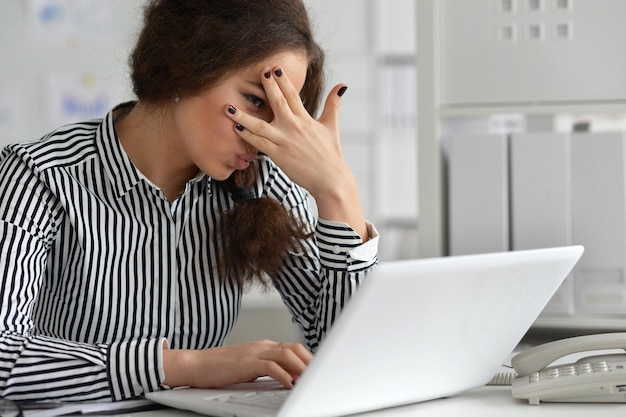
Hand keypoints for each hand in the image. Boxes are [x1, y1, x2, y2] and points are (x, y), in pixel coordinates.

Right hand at [162, 340, 311, 388]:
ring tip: (309, 382)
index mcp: (264, 346)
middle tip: (319, 377)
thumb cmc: (220, 369)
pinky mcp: (247, 362)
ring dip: (301, 369)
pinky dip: (284, 375)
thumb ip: (268, 370)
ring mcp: (255, 352)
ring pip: (287, 355)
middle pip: (295, 349)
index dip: (308, 359)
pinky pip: (271, 367)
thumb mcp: (249, 368)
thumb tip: (289, 379)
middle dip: (309, 362)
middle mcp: (262, 346)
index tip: (318, 372)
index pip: (293, 348)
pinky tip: (289, 385)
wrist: (196, 364)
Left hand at [225, 67, 368, 239]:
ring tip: (228, 107)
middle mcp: (294, 128)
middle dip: (267, 86)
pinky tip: (236, 127)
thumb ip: (333, 104)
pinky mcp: (278, 156)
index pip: (292, 95)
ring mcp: (285, 142)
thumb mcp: (331, 126)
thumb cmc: (331, 154)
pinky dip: (246, 135)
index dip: (282, 81)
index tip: (273, 68)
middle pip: (277, 102)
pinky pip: (258, 144)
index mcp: (305, 119)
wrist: (330, 179)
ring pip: (259, 125)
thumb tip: (342, 85)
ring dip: (243, 116)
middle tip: (258, 72)